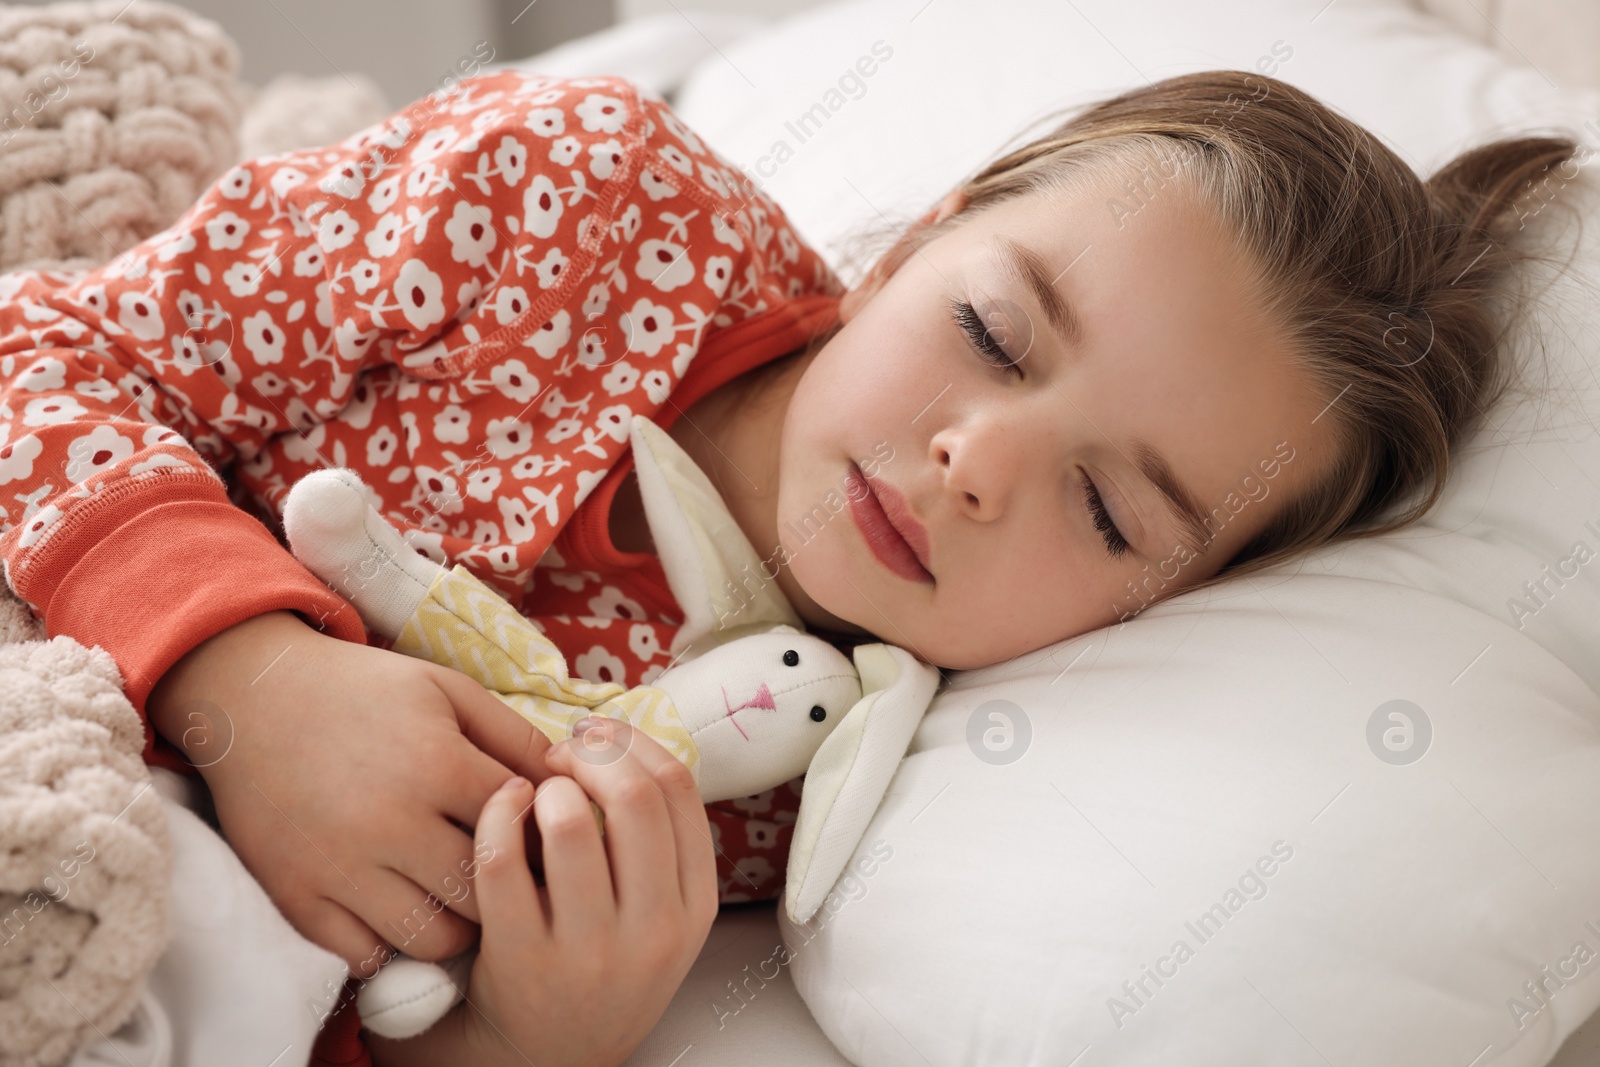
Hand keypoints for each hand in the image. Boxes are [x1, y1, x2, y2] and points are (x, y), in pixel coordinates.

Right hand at [148, 610, 557, 971]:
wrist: (252, 698)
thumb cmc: (364, 691)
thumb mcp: (447, 689)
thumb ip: (513, 735)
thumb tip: (571, 781)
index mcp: (438, 765)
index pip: (525, 830)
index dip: (544, 837)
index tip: (544, 837)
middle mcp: (392, 822)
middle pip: (487, 894)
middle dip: (509, 891)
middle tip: (511, 881)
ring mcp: (341, 867)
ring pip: (433, 938)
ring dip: (458, 927)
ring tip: (460, 898)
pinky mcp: (298, 897)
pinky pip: (366, 956)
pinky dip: (392, 945)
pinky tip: (401, 910)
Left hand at [368, 718, 718, 1066]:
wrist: (544, 1058)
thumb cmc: (598, 965)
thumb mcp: (658, 917)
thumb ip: (656, 845)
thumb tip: (619, 743)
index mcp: (694, 909)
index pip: (679, 791)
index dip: (634, 746)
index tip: (601, 739)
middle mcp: (653, 932)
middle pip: (634, 798)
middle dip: (592, 755)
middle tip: (561, 755)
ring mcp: (589, 951)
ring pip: (570, 823)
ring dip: (546, 787)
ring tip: (534, 793)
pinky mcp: (523, 962)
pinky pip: (503, 861)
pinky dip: (497, 815)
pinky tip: (500, 809)